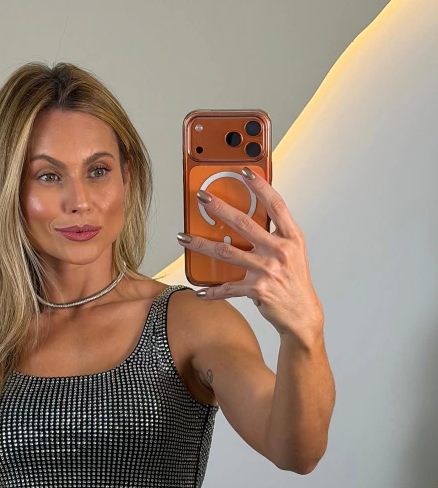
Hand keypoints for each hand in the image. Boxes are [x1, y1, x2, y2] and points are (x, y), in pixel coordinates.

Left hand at [177, 168, 323, 342]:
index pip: (276, 205)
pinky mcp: (258, 289)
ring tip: (184, 238)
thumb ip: (274, 236)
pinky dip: (212, 291)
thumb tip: (245, 222)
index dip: (261, 186)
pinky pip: (228, 287)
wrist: (302, 315)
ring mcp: (269, 269)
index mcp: (291, 238)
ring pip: (227, 251)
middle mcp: (280, 251)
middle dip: (220, 208)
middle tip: (203, 198)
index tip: (244, 172)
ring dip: (201, 244)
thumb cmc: (294, 282)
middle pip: (244, 223)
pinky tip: (200, 291)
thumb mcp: (292, 253)